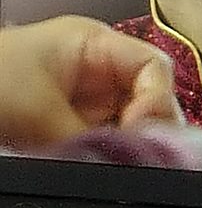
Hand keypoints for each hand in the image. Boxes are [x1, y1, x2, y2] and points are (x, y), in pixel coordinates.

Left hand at [0, 16, 182, 148]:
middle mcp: (95, 70)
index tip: (142, 132)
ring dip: (127, 144)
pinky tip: (104, 163)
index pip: (153, 68)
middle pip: (147, 97)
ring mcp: (82, 100)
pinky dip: (109, 155)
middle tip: (140, 154)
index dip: (156, 100)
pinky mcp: (68, 127)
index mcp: (94, 43)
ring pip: (129, 123)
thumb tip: (133, 160)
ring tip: (118, 161)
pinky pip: (105, 141)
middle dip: (147, 126)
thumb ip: (92, 136)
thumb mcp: (39, 108)